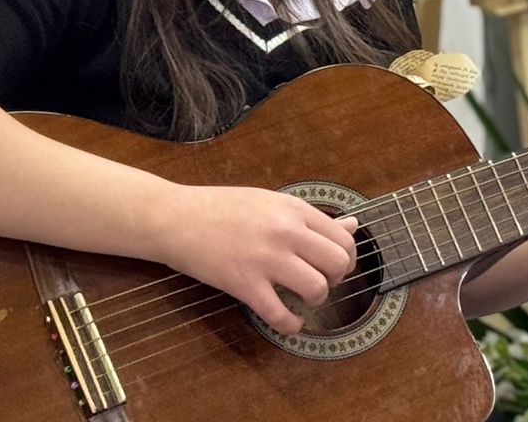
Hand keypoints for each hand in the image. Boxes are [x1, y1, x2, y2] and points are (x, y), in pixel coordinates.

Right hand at [153, 184, 359, 334]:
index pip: (344, 238)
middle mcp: (286, 231)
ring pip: (316, 288)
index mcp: (295, 209)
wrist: (176, 217)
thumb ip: (311, 218)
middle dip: (337, 280)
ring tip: (303, 300)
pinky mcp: (244, 284)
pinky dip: (291, 326)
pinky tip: (289, 323)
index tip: (334, 267)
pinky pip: (280, 314)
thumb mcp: (272, 202)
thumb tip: (352, 225)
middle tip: (321, 282)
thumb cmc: (223, 208)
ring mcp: (266, 258)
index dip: (347, 258)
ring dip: (316, 300)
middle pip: (339, 263)